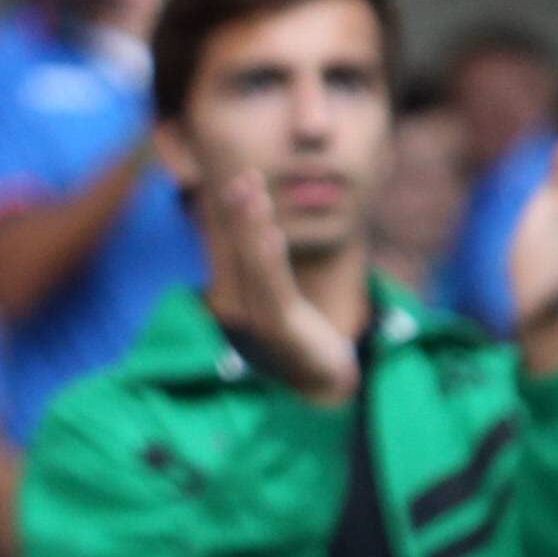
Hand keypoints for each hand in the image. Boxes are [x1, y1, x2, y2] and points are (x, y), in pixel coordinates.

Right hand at [196, 167, 357, 402]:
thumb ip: (271, 273)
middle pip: (238, 251)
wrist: (323, 380)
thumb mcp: (285, 301)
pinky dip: (270, 258)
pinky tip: (271, 233)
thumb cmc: (304, 340)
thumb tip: (265, 234)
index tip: (238, 181)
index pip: (234, 250)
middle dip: (240, 212)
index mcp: (242, 299)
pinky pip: (274, 287)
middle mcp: (243, 308)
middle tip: (244, 175)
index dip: (234, 216)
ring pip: (253, 264)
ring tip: (254, 193)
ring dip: (252, 225)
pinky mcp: (281, 327)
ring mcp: (260, 318)